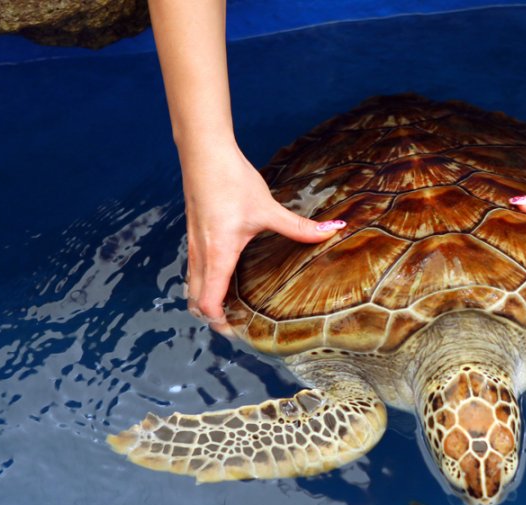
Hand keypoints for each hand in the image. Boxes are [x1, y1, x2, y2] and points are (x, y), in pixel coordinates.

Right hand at [180, 143, 342, 325]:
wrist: (203, 152)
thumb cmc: (231, 180)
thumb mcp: (268, 208)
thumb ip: (300, 226)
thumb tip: (333, 229)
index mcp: (218, 254)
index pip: (208, 302)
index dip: (218, 323)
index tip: (236, 331)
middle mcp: (201, 254)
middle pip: (194, 300)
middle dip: (211, 317)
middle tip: (236, 325)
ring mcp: (193, 243)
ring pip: (192, 284)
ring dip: (206, 300)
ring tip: (231, 307)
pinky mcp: (194, 233)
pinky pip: (194, 268)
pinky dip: (204, 282)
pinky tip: (225, 276)